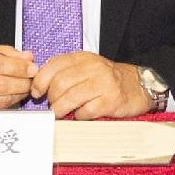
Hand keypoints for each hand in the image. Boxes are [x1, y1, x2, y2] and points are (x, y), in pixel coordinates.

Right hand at [0, 44, 38, 110]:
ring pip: (1, 98)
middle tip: (32, 79)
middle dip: (22, 82)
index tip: (32, 67)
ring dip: (18, 94)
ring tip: (26, 87)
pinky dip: (9, 102)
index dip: (19, 67)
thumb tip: (28, 58)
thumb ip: (2, 52)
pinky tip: (14, 96)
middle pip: (2, 84)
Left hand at [31, 52, 153, 119]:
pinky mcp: (111, 100)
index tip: (36, 93)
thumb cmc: (106, 80)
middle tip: (52, 106)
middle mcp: (93, 67)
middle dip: (51, 99)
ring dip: (60, 109)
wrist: (138, 86)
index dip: (40, 81)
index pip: (53, 66)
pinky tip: (81, 115)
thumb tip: (38, 84)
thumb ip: (64, 71)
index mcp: (82, 58)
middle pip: (59, 83)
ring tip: (60, 113)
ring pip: (70, 98)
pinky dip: (79, 116)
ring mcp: (103, 83)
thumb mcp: (85, 68)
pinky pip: (87, 111)